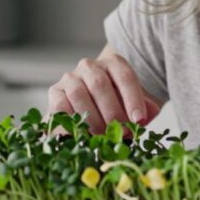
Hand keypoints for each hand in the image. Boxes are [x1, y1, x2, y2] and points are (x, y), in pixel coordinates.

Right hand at [47, 52, 161, 134]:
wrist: (90, 107)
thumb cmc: (117, 105)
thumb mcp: (134, 105)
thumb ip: (144, 109)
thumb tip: (144, 117)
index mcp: (113, 64)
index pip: (125, 76)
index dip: (133, 99)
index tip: (138, 120)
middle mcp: (90, 66)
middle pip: (100, 85)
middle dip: (112, 112)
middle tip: (120, 133)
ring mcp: (70, 77)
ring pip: (79, 95)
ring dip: (92, 119)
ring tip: (102, 136)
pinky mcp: (55, 92)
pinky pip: (60, 106)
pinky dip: (70, 122)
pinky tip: (80, 134)